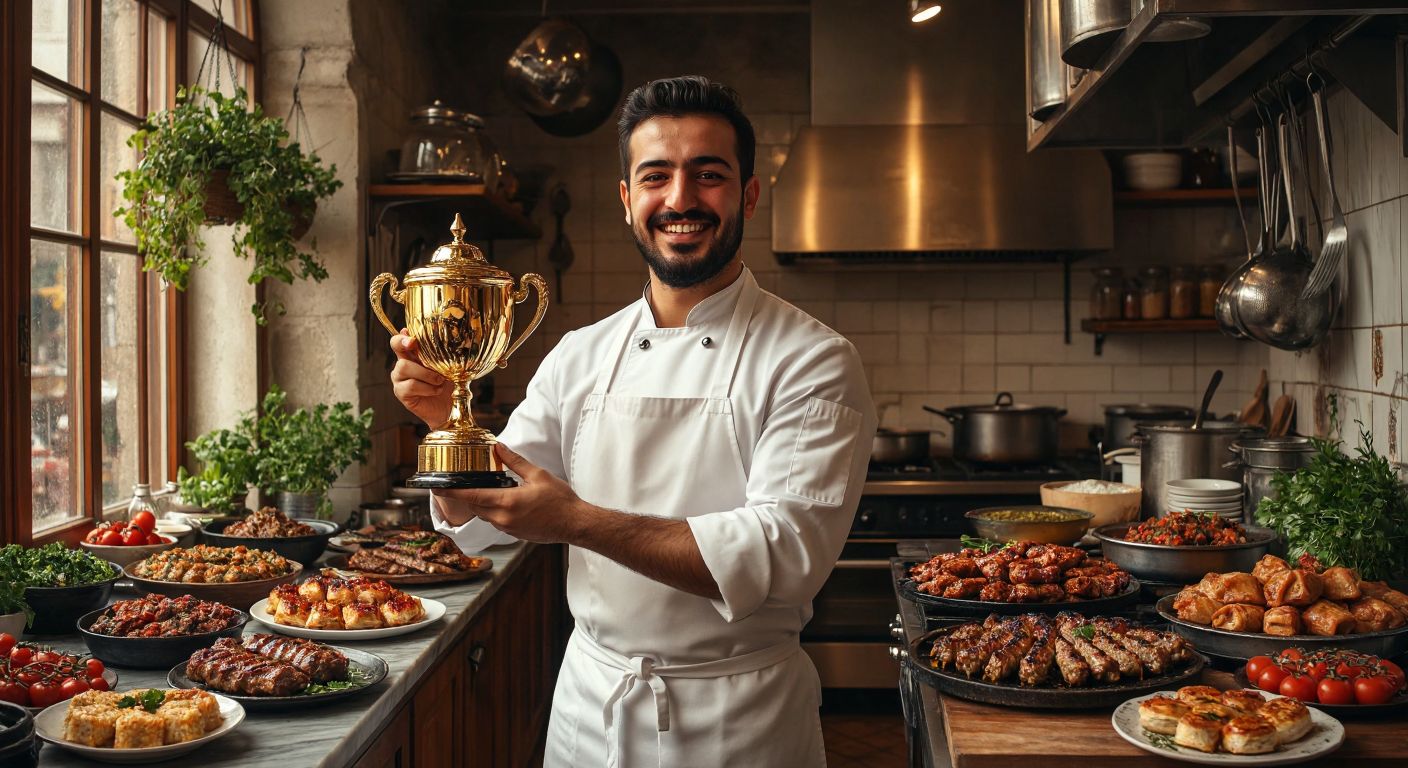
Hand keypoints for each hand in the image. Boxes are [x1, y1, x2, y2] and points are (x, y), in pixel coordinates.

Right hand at [390, 329, 450, 426]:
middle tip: (430, 361)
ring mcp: (399, 378)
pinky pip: (410, 385)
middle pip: (397, 347)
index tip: (412, 340)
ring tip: (440, 381)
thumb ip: (443, 355)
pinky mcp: (400, 393)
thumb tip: (450, 342)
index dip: (402, 337)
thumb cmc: (449, 384)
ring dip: (426, 374)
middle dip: (411, 349)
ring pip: (404, 367)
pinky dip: (427, 388)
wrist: (449, 408)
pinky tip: (437, 390)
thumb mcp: (448, 367)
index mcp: (413, 354)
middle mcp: (403, 363)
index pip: (400, 340)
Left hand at [435, 443, 588, 543]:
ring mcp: (507, 529)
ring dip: (483, 503)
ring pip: (485, 515)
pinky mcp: (513, 534)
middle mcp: (503, 518)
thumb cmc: (560, 499)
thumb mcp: (538, 474)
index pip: (472, 497)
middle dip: (468, 496)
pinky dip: (495, 511)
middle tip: (462, 483)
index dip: (452, 493)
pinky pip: (496, 521)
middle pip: (475, 507)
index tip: (437, 489)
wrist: (574, 523)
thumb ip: (515, 461)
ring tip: (488, 489)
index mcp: (507, 502)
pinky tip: (506, 501)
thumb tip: (499, 448)